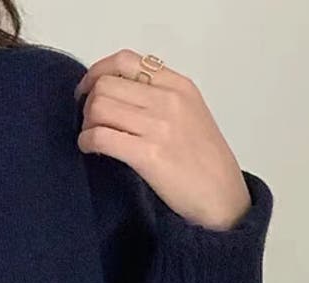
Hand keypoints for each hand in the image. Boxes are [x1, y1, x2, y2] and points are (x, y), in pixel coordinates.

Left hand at [73, 49, 251, 230]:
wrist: (222, 196)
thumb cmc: (204, 160)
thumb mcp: (190, 113)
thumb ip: (159, 97)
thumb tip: (117, 94)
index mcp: (178, 85)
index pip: (125, 60)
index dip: (96, 73)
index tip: (87, 91)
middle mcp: (168, 99)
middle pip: (105, 84)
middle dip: (88, 102)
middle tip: (90, 122)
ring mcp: (158, 126)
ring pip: (99, 107)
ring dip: (86, 124)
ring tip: (91, 138)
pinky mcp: (147, 154)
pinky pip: (100, 137)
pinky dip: (86, 142)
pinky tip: (90, 150)